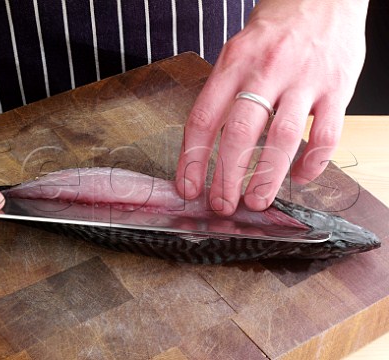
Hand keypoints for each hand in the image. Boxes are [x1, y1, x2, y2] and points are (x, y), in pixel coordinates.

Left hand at [176, 0, 368, 214]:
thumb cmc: (275, 29)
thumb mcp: (238, 51)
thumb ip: (225, 93)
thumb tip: (209, 144)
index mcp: (234, 63)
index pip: (203, 119)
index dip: (192, 159)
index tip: (189, 187)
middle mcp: (266, 70)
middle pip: (239, 133)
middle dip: (226, 177)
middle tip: (222, 204)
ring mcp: (304, 80)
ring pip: (282, 139)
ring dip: (266, 177)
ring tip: (255, 201)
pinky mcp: (337, 88)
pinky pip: (326, 135)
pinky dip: (313, 163)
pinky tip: (301, 177)